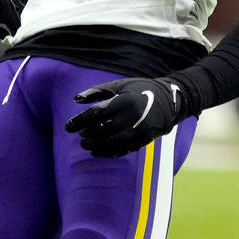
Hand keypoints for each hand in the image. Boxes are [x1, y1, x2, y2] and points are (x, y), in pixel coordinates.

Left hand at [64, 76, 191, 157]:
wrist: (170, 100)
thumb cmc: (139, 89)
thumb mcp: (118, 85)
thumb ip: (96, 92)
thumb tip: (75, 100)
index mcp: (123, 101)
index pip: (95, 114)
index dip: (79, 122)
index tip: (67, 127)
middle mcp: (130, 117)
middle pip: (102, 130)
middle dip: (87, 135)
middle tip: (79, 136)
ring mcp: (138, 130)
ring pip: (111, 143)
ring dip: (95, 146)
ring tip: (85, 145)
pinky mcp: (144, 140)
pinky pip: (122, 150)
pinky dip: (108, 152)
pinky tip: (98, 151)